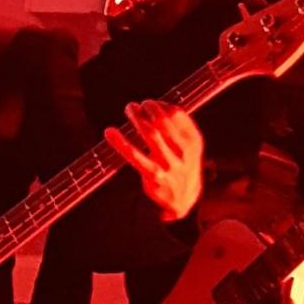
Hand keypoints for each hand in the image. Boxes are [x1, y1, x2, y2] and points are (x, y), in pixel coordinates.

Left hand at [107, 99, 202, 221]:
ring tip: (130, 108)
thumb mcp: (188, 146)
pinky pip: (135, 157)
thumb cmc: (181, 164)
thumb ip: (177, 126)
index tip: (152, 104)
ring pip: (150, 135)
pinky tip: (110, 132)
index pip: (177, 114)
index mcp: (193, 141)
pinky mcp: (154, 176)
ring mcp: (169, 164)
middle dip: (149, 109)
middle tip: (139, 105)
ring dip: (137, 118)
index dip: (162, 105)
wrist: (184, 199)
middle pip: (163, 122)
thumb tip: (156, 105)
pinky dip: (121, 142)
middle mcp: (183, 152)